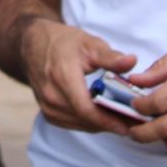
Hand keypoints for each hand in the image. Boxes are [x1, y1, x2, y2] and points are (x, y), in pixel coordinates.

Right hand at [19, 18, 138, 135]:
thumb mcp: (89, 43)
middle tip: (133, 121)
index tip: (127, 125)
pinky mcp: (47, 112)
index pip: (85, 108)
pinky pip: (71, 123)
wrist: (33, 44)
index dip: (107, 120)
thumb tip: (131, 61)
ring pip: (79, 124)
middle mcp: (51, 95)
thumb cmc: (63, 42)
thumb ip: (110, 57)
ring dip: (100, 125)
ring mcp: (47, 105)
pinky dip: (88, 123)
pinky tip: (102, 117)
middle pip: (85, 119)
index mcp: (62, 76)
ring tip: (122, 120)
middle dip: (110, 123)